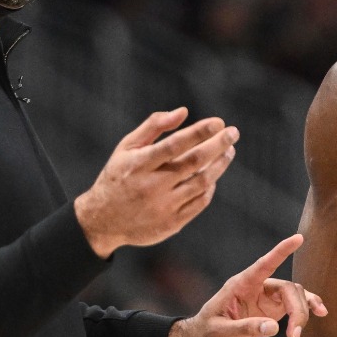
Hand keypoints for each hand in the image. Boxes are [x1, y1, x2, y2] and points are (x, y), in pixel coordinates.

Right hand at [74, 108, 238, 257]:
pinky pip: (199, 203)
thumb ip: (154, 126)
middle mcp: (152, 186)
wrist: (103, 221)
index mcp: (139, 164)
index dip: (200, 132)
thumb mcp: (127, 147)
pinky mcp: (171, 224)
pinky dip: (209, 187)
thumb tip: (183, 112)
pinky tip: (213, 176)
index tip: (219, 122)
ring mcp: (163, 207)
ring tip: (228, 151)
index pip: (176, 144)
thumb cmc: (119, 176)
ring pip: (202, 183)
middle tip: (233, 132)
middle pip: (194, 162)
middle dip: (218, 144)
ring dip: (219, 165)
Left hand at [167, 234, 326, 336]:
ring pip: (294, 295)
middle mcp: (256, 287)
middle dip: (297, 309)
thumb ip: (245, 328)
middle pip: (287, 288)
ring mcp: (265, 297)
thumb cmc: (205, 333)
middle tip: (295, 334)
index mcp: (240, 285)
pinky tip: (320, 313)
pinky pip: (294, 305)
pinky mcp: (271, 310)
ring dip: (302, 313)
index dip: (281, 251)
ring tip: (296, 336)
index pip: (264, 264)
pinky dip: (306, 309)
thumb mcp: (219, 332)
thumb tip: (275, 327)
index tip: (299, 238)